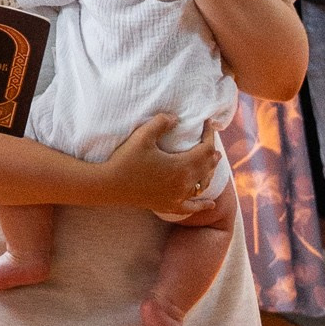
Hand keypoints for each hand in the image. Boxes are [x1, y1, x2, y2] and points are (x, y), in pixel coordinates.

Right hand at [95, 115, 222, 225]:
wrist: (110, 185)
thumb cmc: (126, 159)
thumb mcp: (143, 135)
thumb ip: (161, 122)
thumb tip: (176, 118)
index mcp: (181, 166)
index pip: (205, 149)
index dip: (210, 135)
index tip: (208, 123)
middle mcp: (184, 184)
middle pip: (207, 166)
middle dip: (212, 151)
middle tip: (211, 138)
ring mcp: (177, 197)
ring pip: (202, 184)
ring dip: (209, 171)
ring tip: (213, 161)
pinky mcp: (169, 205)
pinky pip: (191, 207)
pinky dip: (203, 205)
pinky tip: (211, 205)